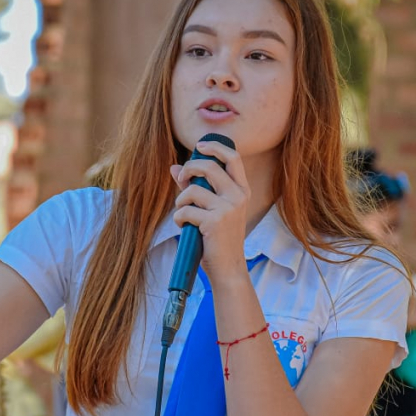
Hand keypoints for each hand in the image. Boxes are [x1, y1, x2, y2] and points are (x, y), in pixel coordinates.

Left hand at [170, 140, 249, 282]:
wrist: (228, 268)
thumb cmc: (219, 239)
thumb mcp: (212, 210)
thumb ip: (195, 187)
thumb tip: (174, 168)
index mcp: (241, 191)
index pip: (233, 158)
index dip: (215, 147)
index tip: (199, 147)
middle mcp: (238, 196)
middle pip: (209, 167)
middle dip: (189, 169)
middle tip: (181, 180)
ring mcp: (228, 208)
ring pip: (192, 190)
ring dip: (180, 201)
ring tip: (183, 213)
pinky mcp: (214, 222)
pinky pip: (185, 210)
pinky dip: (179, 218)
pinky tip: (184, 227)